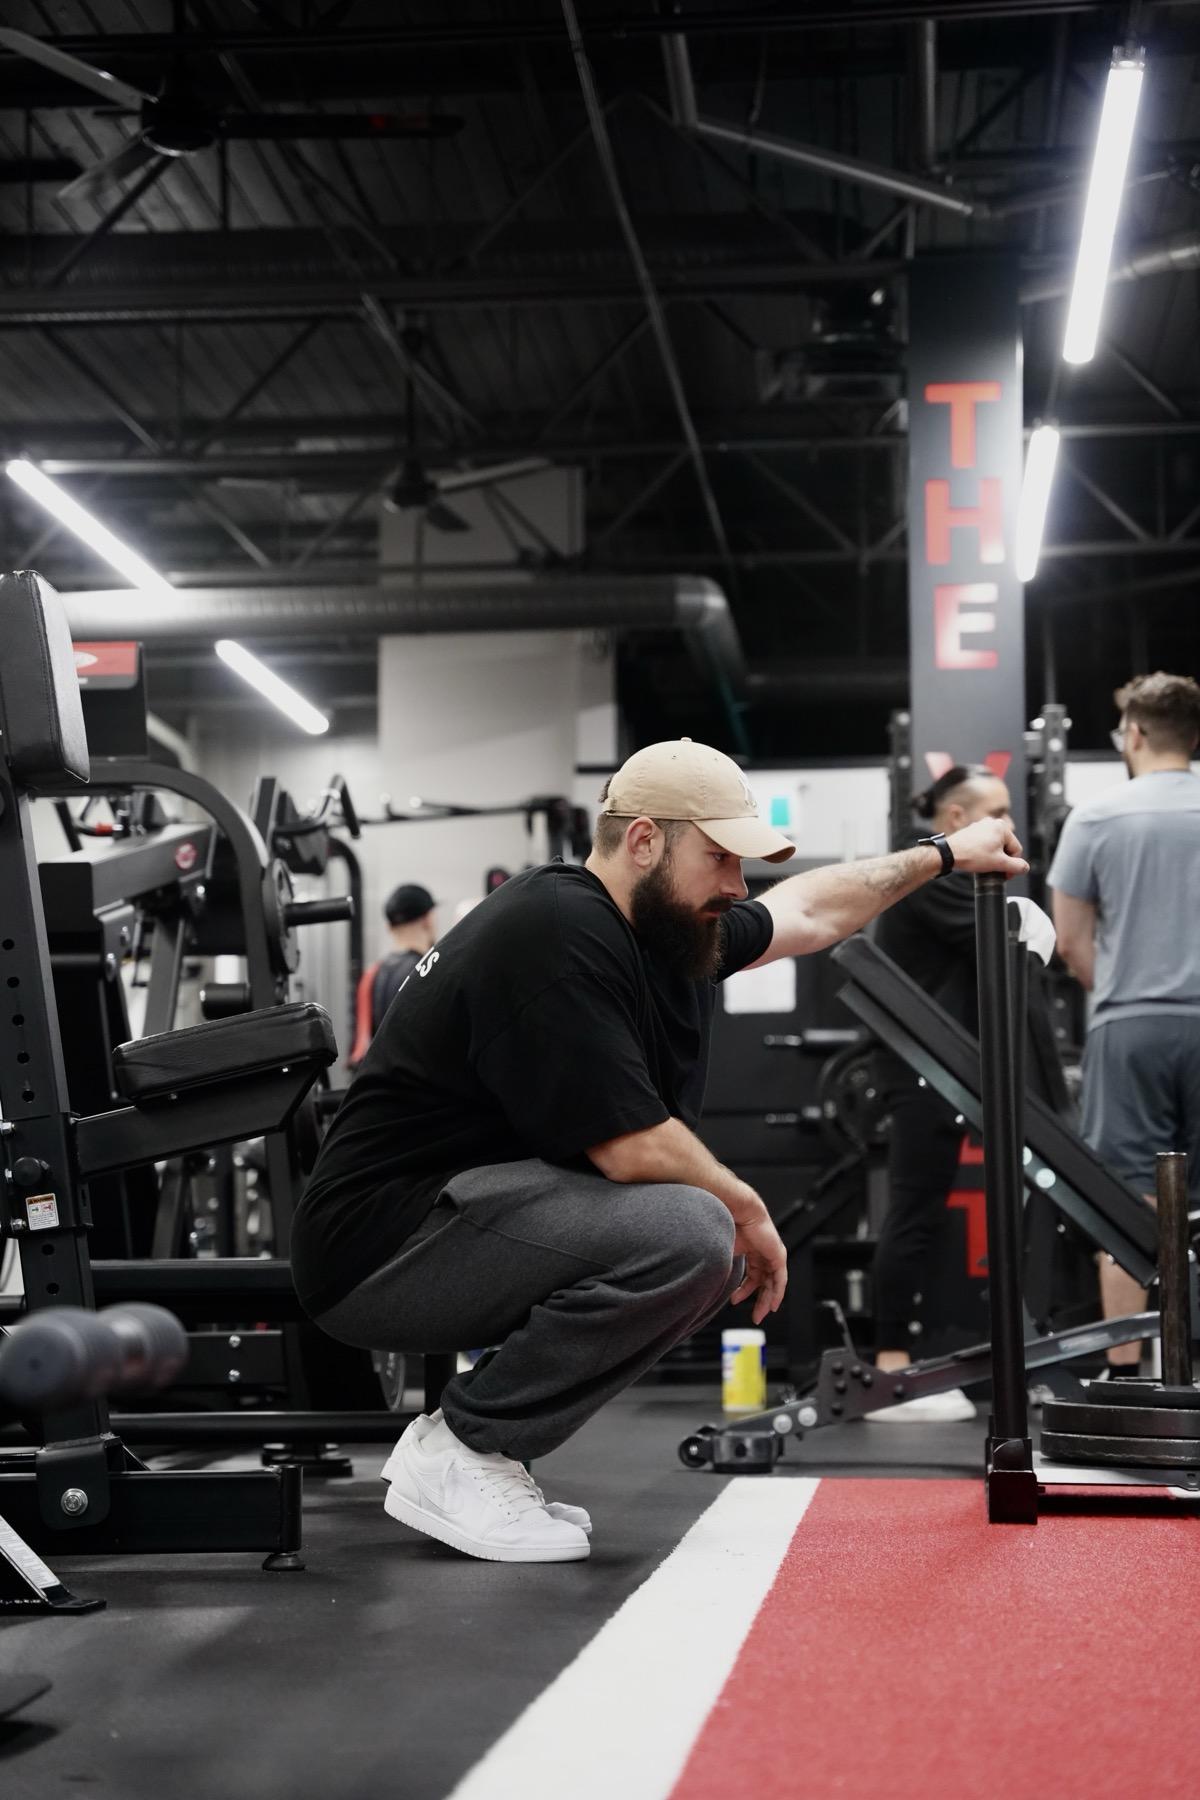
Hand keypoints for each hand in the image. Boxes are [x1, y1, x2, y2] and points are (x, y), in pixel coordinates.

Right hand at [730, 1209, 788, 1325]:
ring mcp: (773, 1255)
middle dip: (759, 1301)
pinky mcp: (779, 1255)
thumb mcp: (724, 1252)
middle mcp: (763, 1254)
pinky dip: (777, 1293)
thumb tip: (711, 1283)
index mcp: (752, 1252)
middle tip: (755, 1316)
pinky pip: (780, 1279)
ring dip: (767, 1300)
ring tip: (761, 1313)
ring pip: (772, 1283)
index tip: (735, 1301)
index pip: (752, 1277)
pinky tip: (773, 1304)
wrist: (738, 1211)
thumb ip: (723, 1267)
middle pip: (764, 1283)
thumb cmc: (729, 1225)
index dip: (744, 1291)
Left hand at [945, 816, 1027, 879]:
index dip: (1013, 865)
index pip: (1016, 849)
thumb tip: (1025, 868)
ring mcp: (980, 827)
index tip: (1006, 875)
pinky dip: (984, 853)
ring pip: (994, 846)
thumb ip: (1017, 866)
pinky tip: (978, 861)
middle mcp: (991, 823)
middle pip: (1005, 847)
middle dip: (1002, 861)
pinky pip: (984, 844)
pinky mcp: (971, 832)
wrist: (948, 854)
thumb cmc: (972, 855)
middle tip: (996, 872)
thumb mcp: (999, 863)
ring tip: (985, 867)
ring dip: (993, 858)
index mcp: (1001, 827)